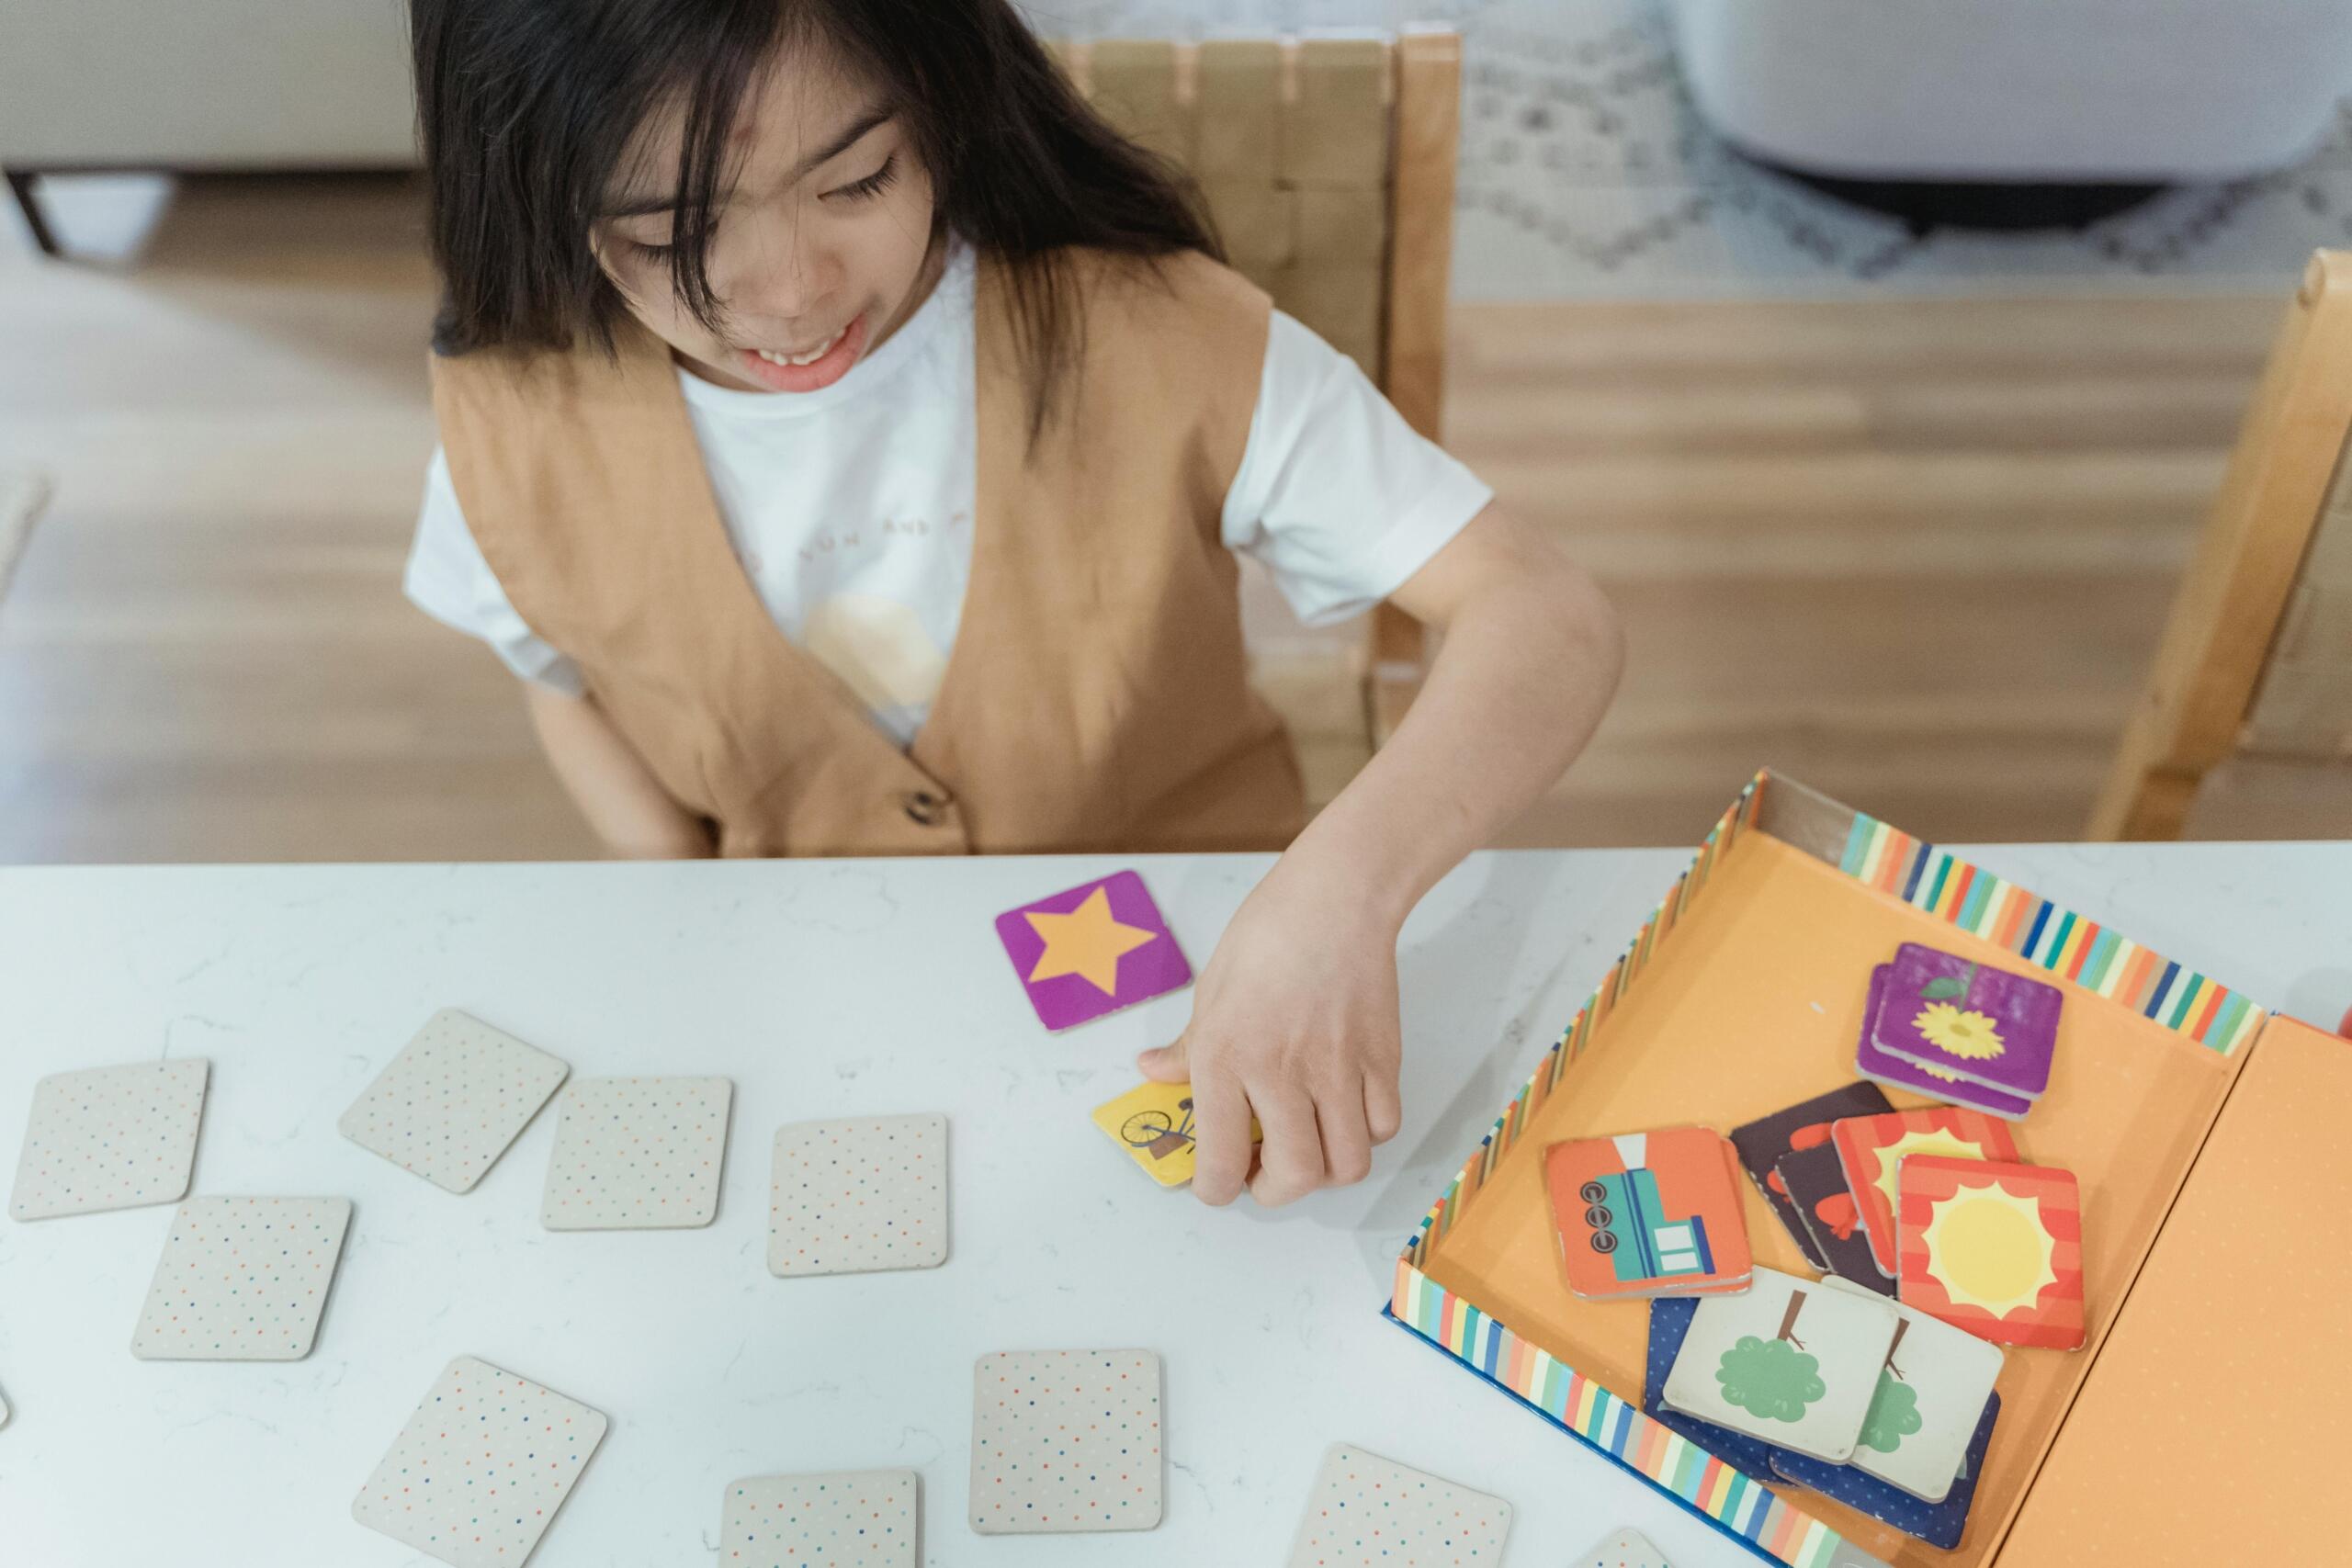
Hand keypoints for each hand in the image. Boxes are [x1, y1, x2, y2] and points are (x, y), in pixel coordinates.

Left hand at [1137, 864, 1404, 1206]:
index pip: (1218, 1163)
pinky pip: (1382, 1127)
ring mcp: (1338, 1069)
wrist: (1334, 900)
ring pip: (1346, 1164)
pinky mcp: (1381, 1059)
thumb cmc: (1265, 937)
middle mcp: (1280, 1074)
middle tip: (1264, 1174)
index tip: (1219, 1183)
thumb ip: (1185, 1048)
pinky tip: (1344, 1113)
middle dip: (1275, 1191)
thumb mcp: (1208, 992)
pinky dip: (1364, 1135)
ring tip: (1307, 1148)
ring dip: (1324, 1171)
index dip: (1216, 1189)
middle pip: (1295, 1178)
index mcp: (1225, 1059)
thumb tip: (1152, 1071)